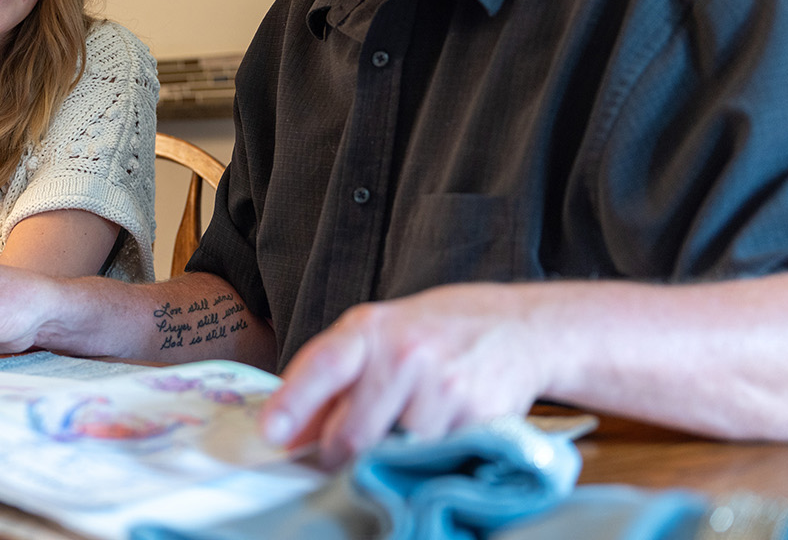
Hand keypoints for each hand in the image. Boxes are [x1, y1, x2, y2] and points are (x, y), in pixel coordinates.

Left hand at [260, 284, 551, 468]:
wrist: (516, 327)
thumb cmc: (432, 333)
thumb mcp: (374, 336)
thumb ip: (329, 379)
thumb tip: (286, 433)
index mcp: (370, 329)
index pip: (323, 366)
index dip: (293, 403)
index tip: (271, 435)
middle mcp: (406, 354)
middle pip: (354, 433)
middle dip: (337, 456)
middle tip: (337, 457)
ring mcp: (444, 388)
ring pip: (394, 453)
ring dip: (390, 456)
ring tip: (405, 426)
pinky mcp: (478, 418)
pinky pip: (434, 459)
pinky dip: (428, 458)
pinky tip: (439, 430)